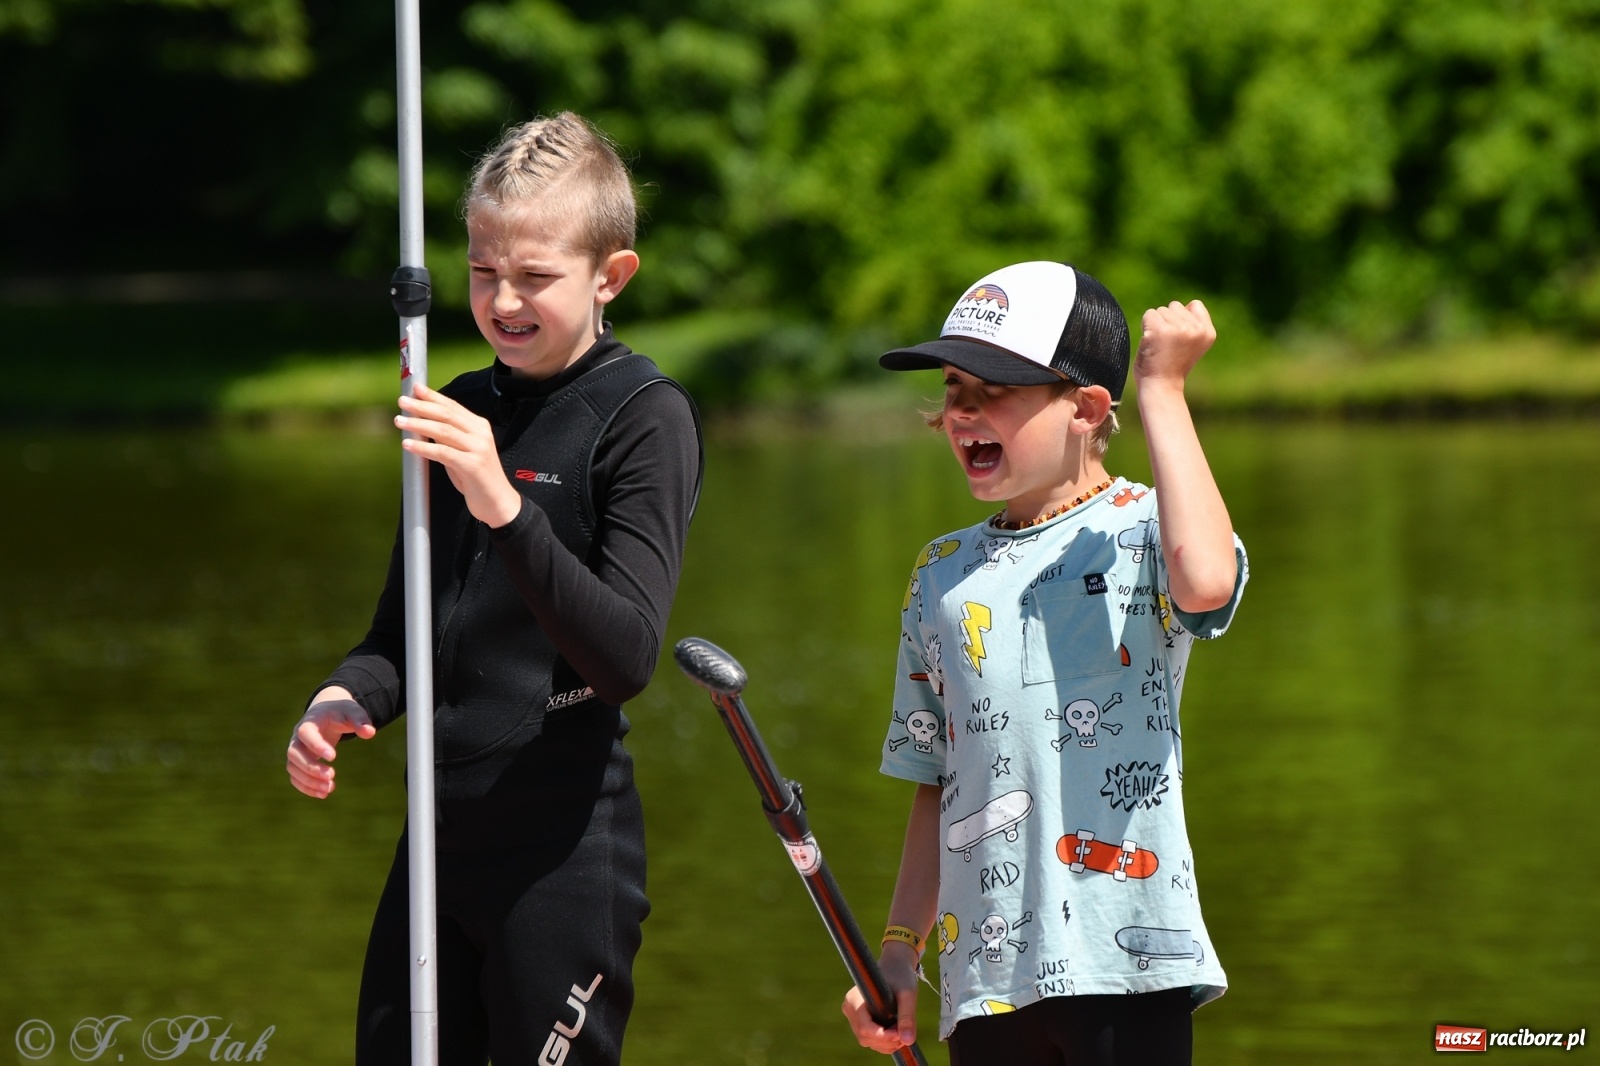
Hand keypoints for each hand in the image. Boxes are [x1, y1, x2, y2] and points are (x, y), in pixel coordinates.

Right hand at [286, 689, 375, 798]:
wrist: (328, 713)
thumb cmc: (341, 712)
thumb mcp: (352, 712)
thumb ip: (360, 721)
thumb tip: (370, 733)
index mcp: (310, 721)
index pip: (306, 733)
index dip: (316, 745)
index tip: (333, 757)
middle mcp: (297, 736)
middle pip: (294, 753)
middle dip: (310, 767)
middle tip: (331, 776)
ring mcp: (296, 749)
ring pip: (292, 767)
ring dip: (308, 780)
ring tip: (330, 788)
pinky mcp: (298, 761)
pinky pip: (295, 776)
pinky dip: (306, 787)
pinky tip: (323, 794)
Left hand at [395, 383, 521, 527]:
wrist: (498, 502)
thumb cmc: (476, 477)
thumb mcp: (462, 451)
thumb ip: (447, 437)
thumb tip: (422, 424)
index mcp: (479, 426)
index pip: (452, 406)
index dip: (433, 396)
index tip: (415, 388)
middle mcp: (480, 434)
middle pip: (447, 414)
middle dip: (422, 406)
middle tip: (402, 401)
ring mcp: (478, 449)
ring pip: (443, 431)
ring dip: (418, 424)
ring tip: (400, 421)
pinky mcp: (473, 465)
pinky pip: (443, 453)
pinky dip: (423, 448)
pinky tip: (408, 445)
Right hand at [841, 945, 919, 1054]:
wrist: (895, 967)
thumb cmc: (900, 976)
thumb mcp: (907, 994)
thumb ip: (907, 1017)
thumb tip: (908, 1041)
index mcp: (855, 999)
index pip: (865, 1028)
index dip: (883, 1037)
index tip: (900, 1035)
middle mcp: (850, 1009)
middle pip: (865, 1037)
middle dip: (887, 1041)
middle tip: (905, 1032)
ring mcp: (853, 1017)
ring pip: (868, 1041)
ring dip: (887, 1043)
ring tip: (902, 1029)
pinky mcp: (860, 1022)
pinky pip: (870, 1040)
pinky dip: (885, 1042)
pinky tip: (896, 1032)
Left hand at [1133, 300, 1216, 390]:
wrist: (1161, 387)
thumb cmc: (1172, 366)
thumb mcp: (1192, 344)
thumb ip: (1193, 325)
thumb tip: (1186, 305)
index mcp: (1208, 332)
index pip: (1195, 305)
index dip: (1182, 318)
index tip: (1178, 340)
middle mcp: (1196, 329)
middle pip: (1175, 306)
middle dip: (1167, 321)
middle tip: (1167, 345)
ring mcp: (1179, 329)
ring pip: (1161, 310)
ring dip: (1155, 325)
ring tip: (1159, 346)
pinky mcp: (1160, 330)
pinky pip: (1149, 315)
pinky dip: (1145, 327)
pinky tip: (1150, 343)